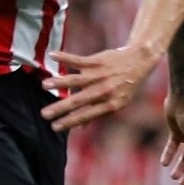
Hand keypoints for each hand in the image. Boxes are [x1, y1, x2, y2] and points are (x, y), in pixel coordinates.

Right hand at [40, 43, 160, 129]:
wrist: (140, 61)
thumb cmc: (126, 85)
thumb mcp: (117, 103)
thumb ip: (97, 113)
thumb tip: (80, 128)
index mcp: (110, 104)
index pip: (86, 115)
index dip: (70, 122)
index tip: (54, 127)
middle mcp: (104, 91)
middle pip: (78, 101)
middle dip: (60, 108)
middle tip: (44, 114)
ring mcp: (100, 75)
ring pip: (76, 80)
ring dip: (59, 82)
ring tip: (44, 86)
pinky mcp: (98, 61)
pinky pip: (78, 60)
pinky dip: (64, 57)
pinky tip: (52, 56)